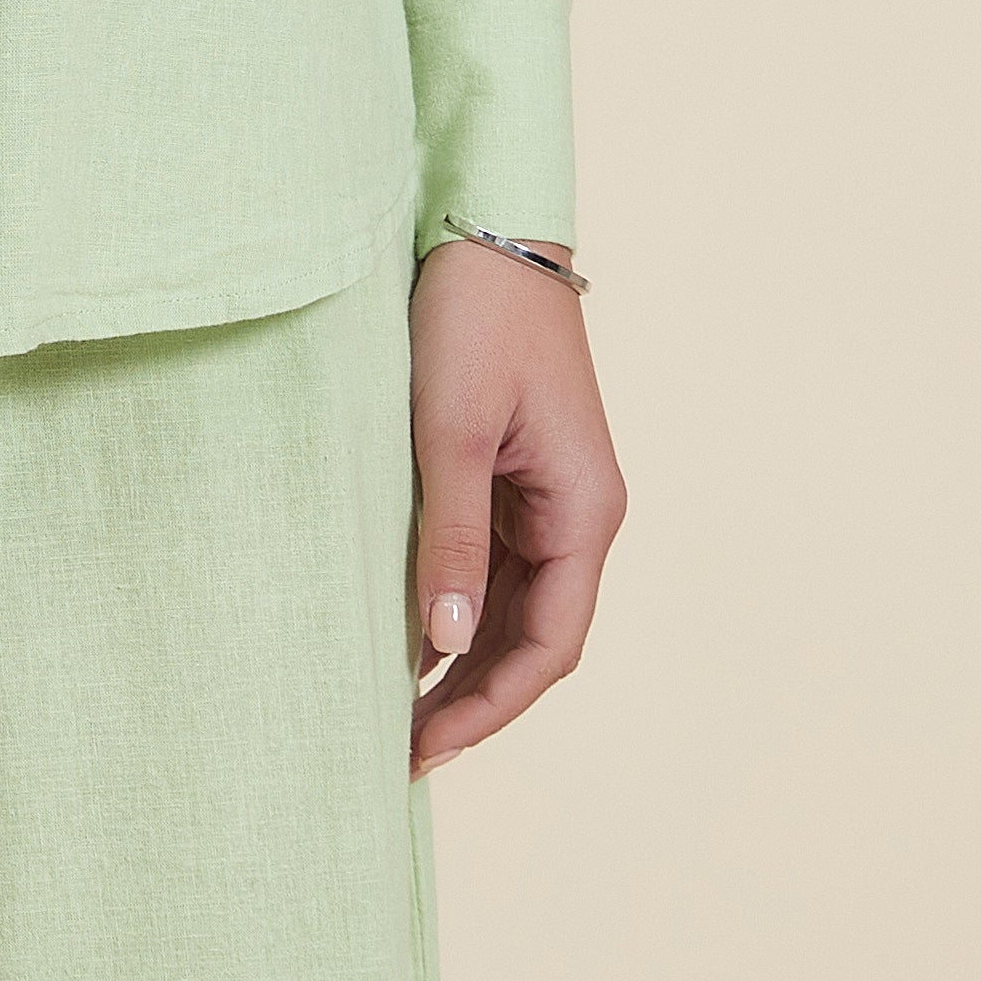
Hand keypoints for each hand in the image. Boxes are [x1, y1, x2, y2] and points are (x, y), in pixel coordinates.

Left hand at [406, 234, 626, 776]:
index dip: (491, 705)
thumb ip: (451, 538)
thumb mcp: (451, 431)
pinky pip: (494, 564)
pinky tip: (407, 637)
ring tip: (397, 712)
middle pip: (537, 636)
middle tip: (400, 750)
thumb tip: (447, 642)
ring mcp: (549, 495)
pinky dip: (457, 607)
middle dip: (475, 697)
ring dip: (466, 660)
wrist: (485, 229)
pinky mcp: (515, 475)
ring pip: (515, 607)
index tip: (425, 747)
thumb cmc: (473, 319)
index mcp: (584, 510)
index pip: (551, 644)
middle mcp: (579, 513)